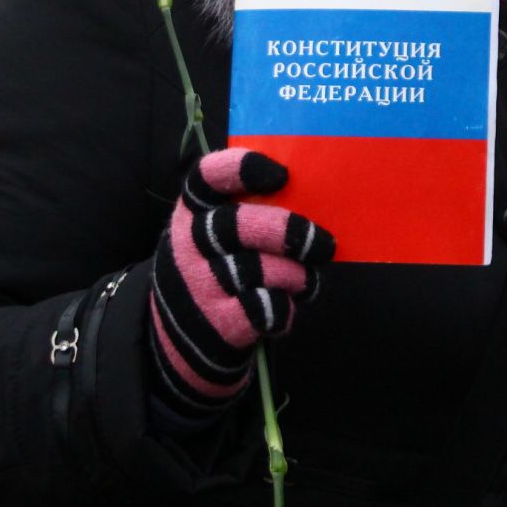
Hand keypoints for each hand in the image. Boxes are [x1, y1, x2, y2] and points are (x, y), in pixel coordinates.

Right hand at [148, 149, 334, 412]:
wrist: (182, 338)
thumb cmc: (216, 268)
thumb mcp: (213, 233)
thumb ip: (248, 209)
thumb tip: (314, 194)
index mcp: (192, 209)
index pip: (208, 176)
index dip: (244, 169)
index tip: (281, 175)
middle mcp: (189, 242)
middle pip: (241, 225)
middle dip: (291, 232)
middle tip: (324, 245)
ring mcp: (200, 284)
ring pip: (262, 270)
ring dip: (296, 276)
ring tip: (304, 282)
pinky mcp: (218, 322)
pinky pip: (267, 308)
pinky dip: (286, 309)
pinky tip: (285, 308)